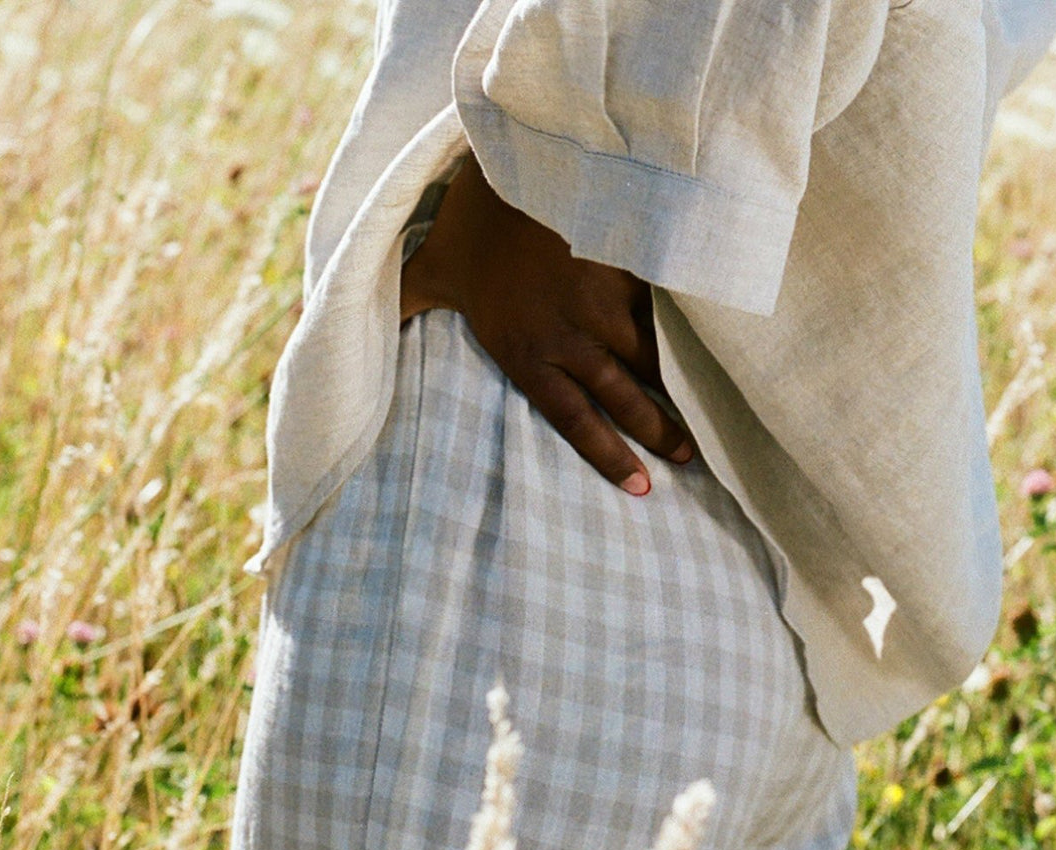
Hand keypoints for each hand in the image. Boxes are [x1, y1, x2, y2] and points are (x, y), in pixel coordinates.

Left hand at [399, 152, 693, 494]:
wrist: (518, 154)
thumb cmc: (470, 218)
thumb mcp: (431, 266)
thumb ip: (409, 301)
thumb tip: (354, 320)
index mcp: (525, 349)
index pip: (572, 419)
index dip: (608, 457)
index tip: (640, 489)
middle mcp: (570, 335)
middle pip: (624, 397)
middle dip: (659, 431)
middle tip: (688, 458)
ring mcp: (605, 301)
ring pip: (650, 356)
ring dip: (675, 386)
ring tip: (700, 411)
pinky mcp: (630, 266)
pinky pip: (659, 308)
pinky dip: (679, 329)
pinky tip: (701, 347)